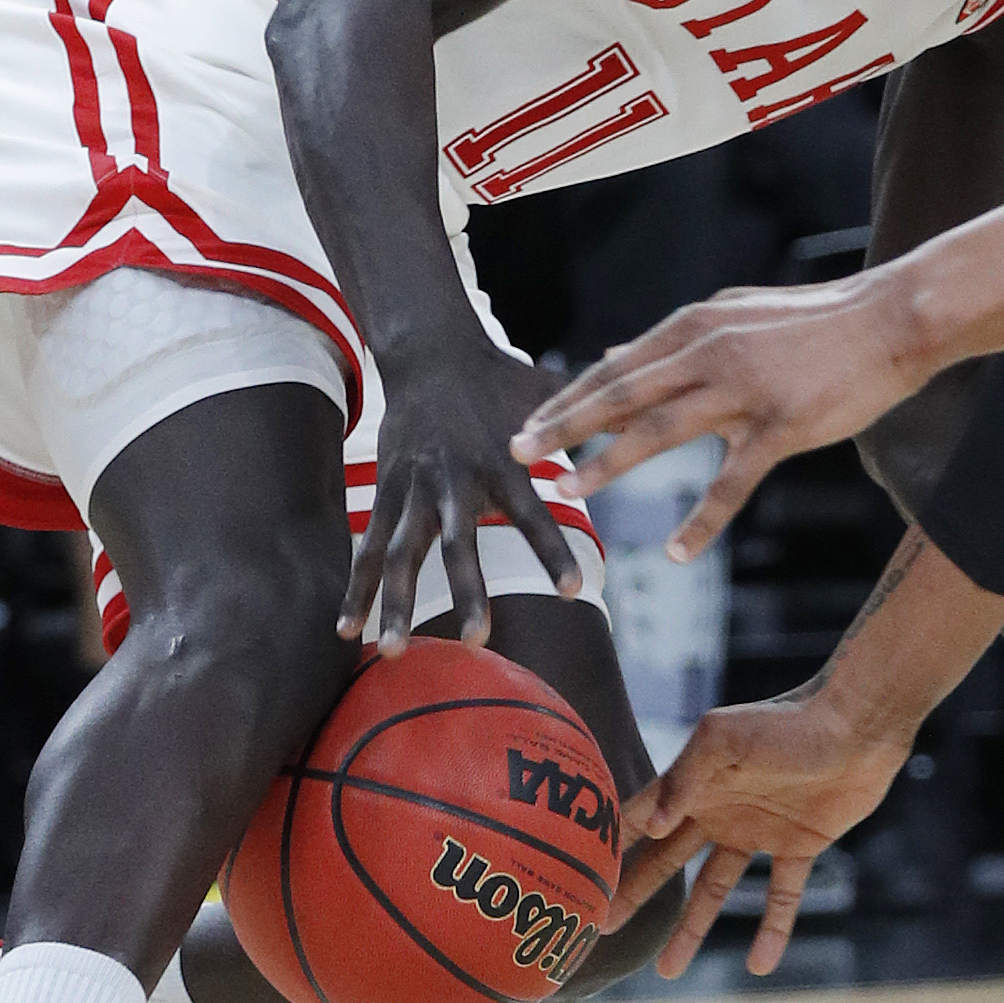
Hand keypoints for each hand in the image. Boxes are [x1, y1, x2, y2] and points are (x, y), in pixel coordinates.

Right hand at [341, 339, 580, 653]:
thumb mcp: (548, 393)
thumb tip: (654, 421)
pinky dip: (358, 588)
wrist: (430, 350)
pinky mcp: (385, 493)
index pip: (534, 514)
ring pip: (402, 552)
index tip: (575, 591)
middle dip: (468, 590)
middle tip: (479, 639)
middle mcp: (454, 479)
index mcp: (502, 461)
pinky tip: (348, 630)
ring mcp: (413, 489)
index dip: (553, 551)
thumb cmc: (500, 377)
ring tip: (397, 652)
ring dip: (397, 603)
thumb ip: (594, 419)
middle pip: (458, 543)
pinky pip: (368, 548)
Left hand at [518, 273, 932, 560]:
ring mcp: (746, 388)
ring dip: (610, 463)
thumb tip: (613, 353)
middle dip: (565, 426)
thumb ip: (675, 339)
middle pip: (622, 393)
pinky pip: (734, 480)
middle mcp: (711, 351)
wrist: (891, 320)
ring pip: (662, 430)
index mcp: (698, 325)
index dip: (568, 399)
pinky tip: (676, 551)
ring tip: (571, 492)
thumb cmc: (816, 322)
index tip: (526, 425)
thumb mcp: (735, 314)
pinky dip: (703, 519)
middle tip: (518, 454)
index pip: (617, 367)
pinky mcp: (783, 425)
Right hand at [604, 685, 911, 976]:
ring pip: (714, 889)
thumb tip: (652, 826)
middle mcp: (720, 809)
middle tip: (603, 930)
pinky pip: (780, 896)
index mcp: (695, 783)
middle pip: (667, 860)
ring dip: (692, 929)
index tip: (576, 879)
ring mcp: (758, 831)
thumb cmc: (789, 720)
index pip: (642, 818)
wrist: (859, 724)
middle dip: (635, 893)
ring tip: (668, 972)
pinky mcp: (799, 846)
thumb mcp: (725, 738)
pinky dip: (772, 929)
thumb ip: (685, 776)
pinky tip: (760, 965)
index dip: (611, 847)